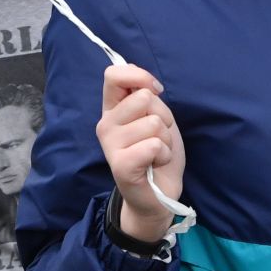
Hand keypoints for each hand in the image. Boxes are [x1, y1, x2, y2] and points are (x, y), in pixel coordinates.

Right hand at [96, 63, 183, 242]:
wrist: (158, 195)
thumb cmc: (157, 153)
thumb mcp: (155, 116)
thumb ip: (146, 96)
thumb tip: (147, 84)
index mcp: (112, 109)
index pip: (113, 74)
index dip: (139, 76)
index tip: (155, 91)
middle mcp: (105, 125)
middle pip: (144, 98)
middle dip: (163, 116)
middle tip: (157, 136)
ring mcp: (110, 145)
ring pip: (154, 122)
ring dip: (165, 138)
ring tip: (156, 152)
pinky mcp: (120, 165)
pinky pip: (154, 145)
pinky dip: (164, 154)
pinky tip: (155, 163)